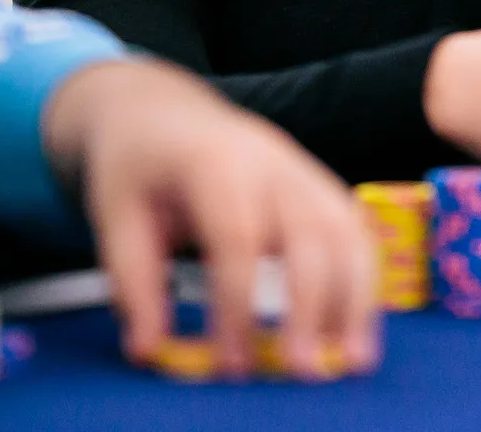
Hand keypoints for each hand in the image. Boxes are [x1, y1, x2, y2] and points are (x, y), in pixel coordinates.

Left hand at [45, 59, 377, 381]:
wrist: (162, 111)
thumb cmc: (137, 165)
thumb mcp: (115, 216)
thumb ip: (134, 283)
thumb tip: (150, 349)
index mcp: (212, 161)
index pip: (236, 236)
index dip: (238, 303)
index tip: (232, 362)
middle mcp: (268, 159)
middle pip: (308, 231)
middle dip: (312, 304)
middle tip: (303, 369)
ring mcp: (301, 168)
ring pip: (346, 229)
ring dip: (356, 297)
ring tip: (353, 360)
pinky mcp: (318, 183)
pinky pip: (355, 228)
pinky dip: (365, 279)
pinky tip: (359, 327)